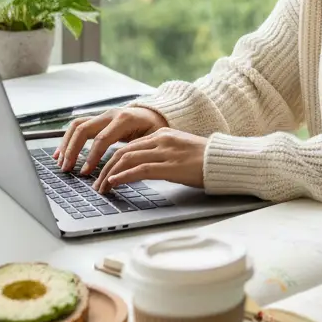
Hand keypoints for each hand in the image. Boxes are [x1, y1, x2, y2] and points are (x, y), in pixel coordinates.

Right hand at [53, 106, 167, 174]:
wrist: (155, 114)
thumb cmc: (155, 129)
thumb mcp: (151, 140)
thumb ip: (136, 152)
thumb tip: (122, 171)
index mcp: (125, 119)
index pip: (102, 139)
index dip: (91, 157)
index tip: (85, 173)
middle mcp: (111, 114)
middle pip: (84, 129)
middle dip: (73, 150)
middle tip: (67, 168)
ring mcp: (103, 115)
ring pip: (77, 125)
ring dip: (66, 144)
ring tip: (60, 162)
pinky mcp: (98, 119)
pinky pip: (78, 126)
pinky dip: (68, 139)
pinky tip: (61, 153)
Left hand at [93, 128, 207, 192]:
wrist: (224, 160)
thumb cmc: (205, 159)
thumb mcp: (180, 150)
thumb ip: (162, 153)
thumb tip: (144, 166)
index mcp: (163, 133)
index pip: (129, 145)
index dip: (112, 160)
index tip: (104, 172)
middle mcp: (161, 139)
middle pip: (123, 151)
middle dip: (106, 168)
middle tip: (97, 183)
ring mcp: (165, 152)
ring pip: (127, 159)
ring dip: (110, 175)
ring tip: (102, 188)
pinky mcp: (170, 166)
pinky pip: (140, 169)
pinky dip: (123, 176)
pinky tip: (114, 183)